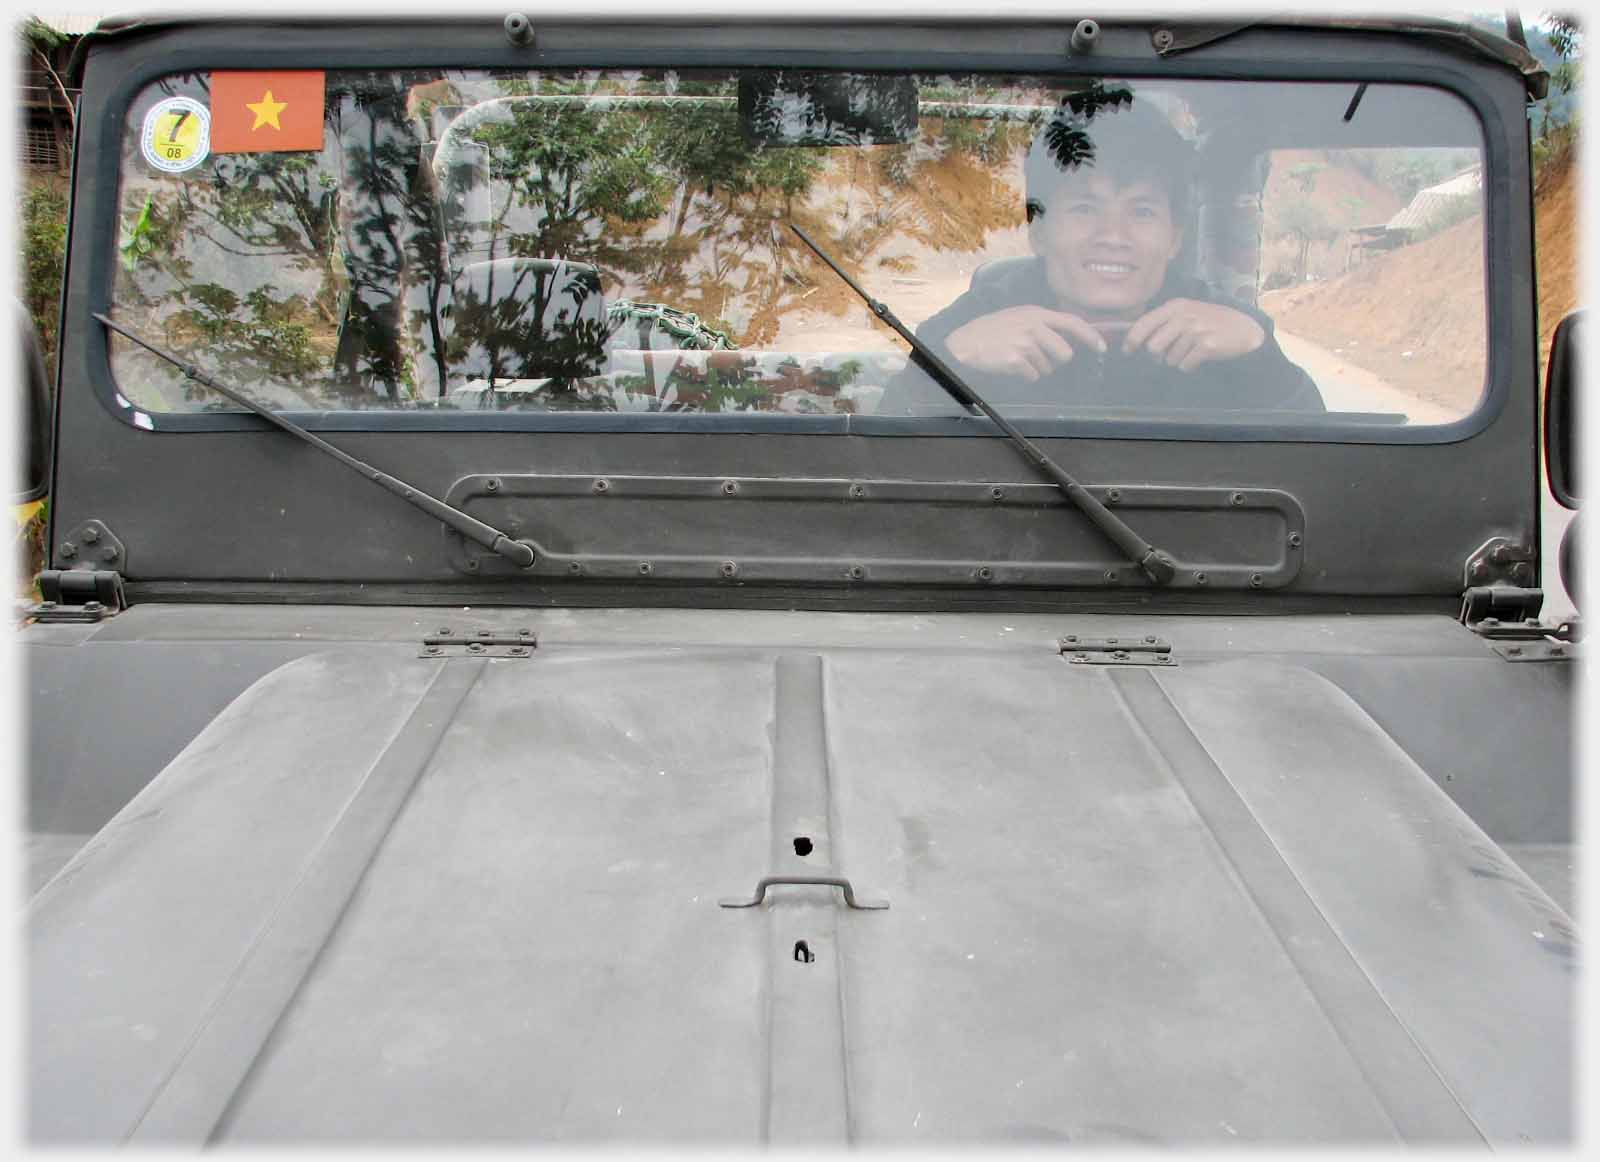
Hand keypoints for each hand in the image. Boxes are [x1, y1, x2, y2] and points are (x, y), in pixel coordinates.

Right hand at [944, 306, 1106, 381]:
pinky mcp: (1017, 359)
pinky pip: (1033, 376)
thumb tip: (1068, 339)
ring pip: (1048, 367)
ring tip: (1018, 359)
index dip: (1090, 336)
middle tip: (1037, 358)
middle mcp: (1034, 325)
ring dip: (1036, 368)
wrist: (964, 343)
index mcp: (1036, 314)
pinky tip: (1010, 366)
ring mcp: (1025, 342)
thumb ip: (1042, 324)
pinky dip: (1024, 376)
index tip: (1101, 348)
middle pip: (1065, 353)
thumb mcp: (1018, 317)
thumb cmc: (991, 332)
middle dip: (1055, 361)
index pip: (1072, 322)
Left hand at [1124, 299, 1264, 371]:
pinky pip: (1185, 366)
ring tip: (1191, 352)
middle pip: (1153, 347)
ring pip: (1169, 359)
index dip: (1132, 340)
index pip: (1143, 324)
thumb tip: (1135, 340)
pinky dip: (1189, 366)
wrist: (1245, 329)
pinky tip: (1199, 358)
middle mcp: (1183, 316)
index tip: (1128, 350)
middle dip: (1158, 356)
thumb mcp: (1187, 312)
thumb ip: (1163, 321)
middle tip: (1169, 354)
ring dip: (1177, 361)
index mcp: (1175, 306)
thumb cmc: (1212, 322)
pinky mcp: (1206, 345)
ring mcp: (1195, 330)